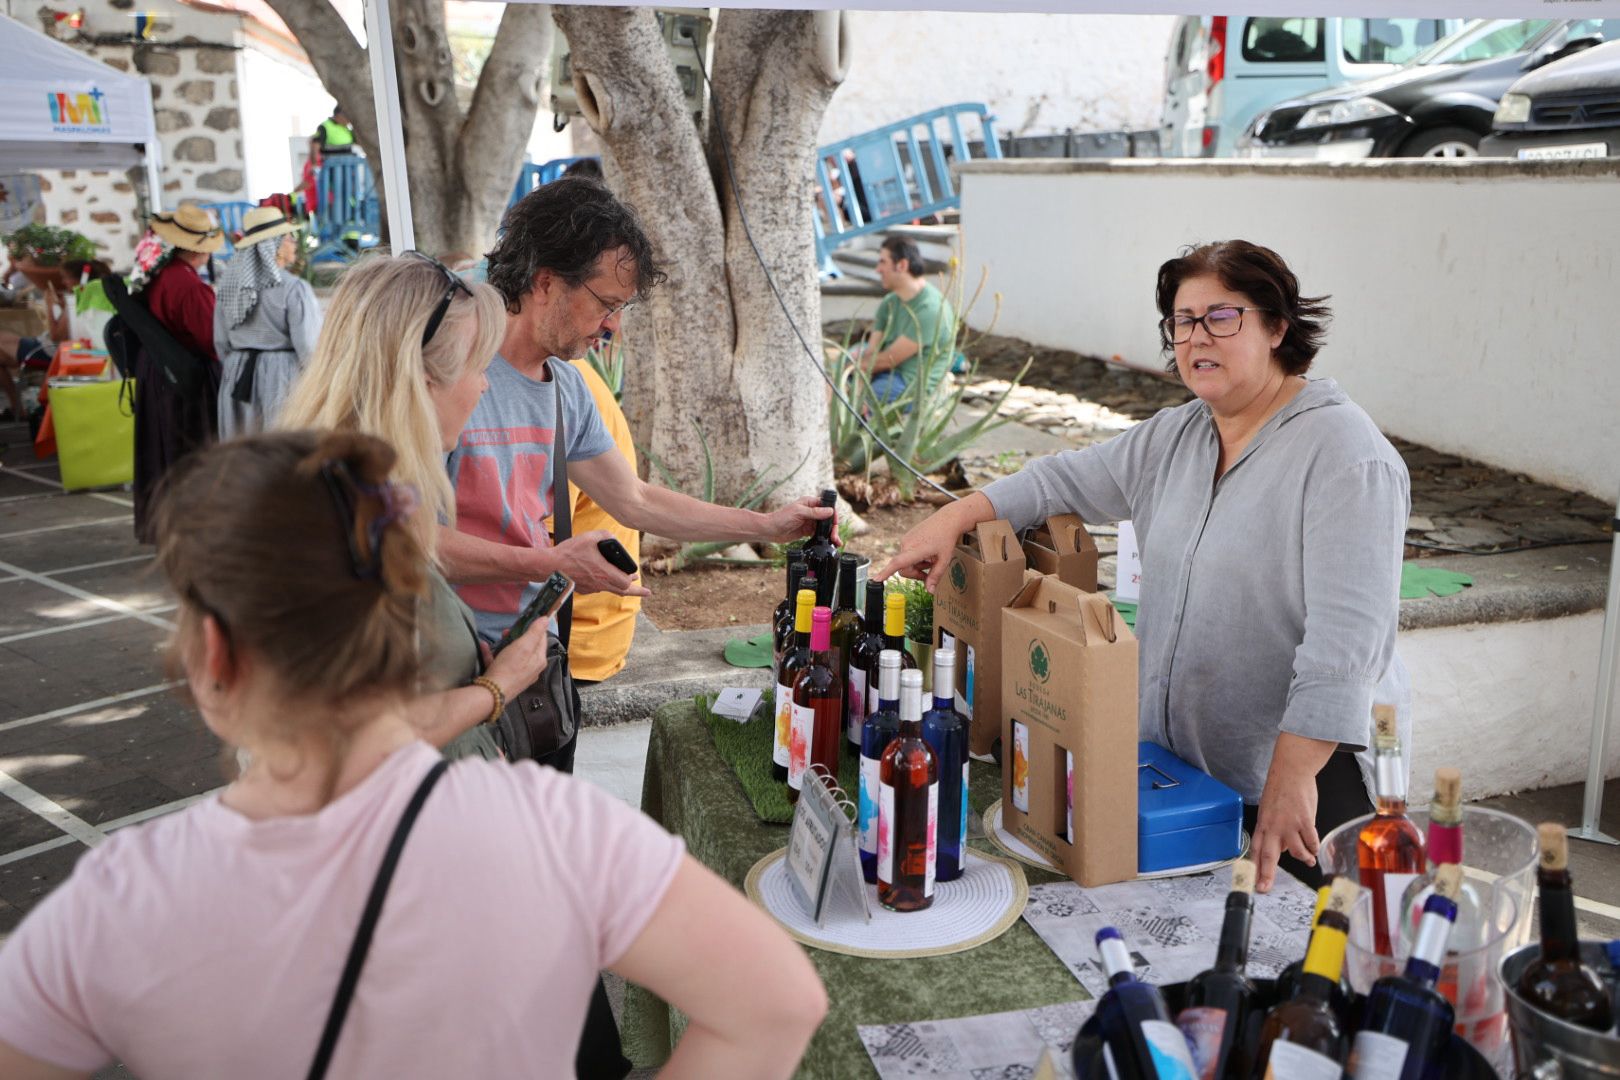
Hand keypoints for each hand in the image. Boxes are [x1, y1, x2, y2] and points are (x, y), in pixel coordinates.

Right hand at [485, 614, 548, 698]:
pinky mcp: (505, 679)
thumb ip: (535, 632)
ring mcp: (519, 675)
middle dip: (518, 636)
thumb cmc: (509, 667)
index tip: (525, 620)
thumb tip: (547, 619)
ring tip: (498, 637)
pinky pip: (500, 663)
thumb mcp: (523, 646)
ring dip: (505, 644)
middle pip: (528, 647)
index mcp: (539, 660)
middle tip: (508, 630)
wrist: (492, 694)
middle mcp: (532, 668)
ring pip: (514, 655)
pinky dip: (493, 654)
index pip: (542, 639)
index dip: (535, 628)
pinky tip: (483, 646)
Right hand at [550, 530, 650, 596]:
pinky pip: (598, 588)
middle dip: (636, 591)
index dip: (632, 580)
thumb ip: (605, 536)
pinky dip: (605, 584)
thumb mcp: (589, 537)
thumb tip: (613, 539)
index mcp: (604, 573)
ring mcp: (591, 588)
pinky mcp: (583, 589)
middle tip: (646, 592)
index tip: (636, 576)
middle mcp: (600, 584)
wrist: (549, 565)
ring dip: (620, 586)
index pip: (626, 583)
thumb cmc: (569, 552)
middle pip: (622, 592)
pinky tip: (604, 577)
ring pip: (611, 590)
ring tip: (628, 584)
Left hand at [759, 495, 833, 544]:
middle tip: (835, 537)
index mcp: (810, 503)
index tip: (835, 524)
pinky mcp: (807, 531)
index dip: (833, 514)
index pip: (827, 506)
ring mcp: (810, 522)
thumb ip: (815, 512)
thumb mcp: (799, 513)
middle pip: (828, 518)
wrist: (770, 530)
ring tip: (836, 543)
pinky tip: (829, 543)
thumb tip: (830, 511)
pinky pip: (819, 534)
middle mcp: (812, 511)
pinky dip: (825, 538)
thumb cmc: (781, 518)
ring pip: (825, 527)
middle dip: (833, 528)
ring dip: (831, 534)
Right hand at [875, 492, 992, 590]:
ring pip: (905, 562)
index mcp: (916, 549)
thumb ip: (935, 576)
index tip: (876, 579)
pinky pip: (907, 554)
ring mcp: (905, 540)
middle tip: (930, 571)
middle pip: (904, 568)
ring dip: (917, 565)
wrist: (947, 519)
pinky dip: (915, 557)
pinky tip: (927, 552)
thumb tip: (929, 591)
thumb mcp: (944, 560)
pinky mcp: (906, 538)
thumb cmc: (947, 539)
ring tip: (931, 558)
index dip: (886, 572)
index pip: (898, 563)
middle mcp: (906, 544)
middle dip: (915, 573)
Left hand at [1252, 748, 1323, 893]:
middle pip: (1268, 855)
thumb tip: (1284, 849)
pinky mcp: (1304, 820)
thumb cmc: (1281, 789)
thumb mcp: (1270, 811)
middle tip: (1265, 888)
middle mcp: (1273, 826)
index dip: (1254, 867)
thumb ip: (1274, 830)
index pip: (1255, 850)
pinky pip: (1311, 841)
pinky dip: (1314, 847)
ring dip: (1304, 858)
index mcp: (1263, 824)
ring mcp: (1288, 824)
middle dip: (1266, 874)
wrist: (1291, 770)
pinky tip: (1315, 848)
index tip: (1253, 882)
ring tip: (1309, 860)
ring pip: (1296, 851)